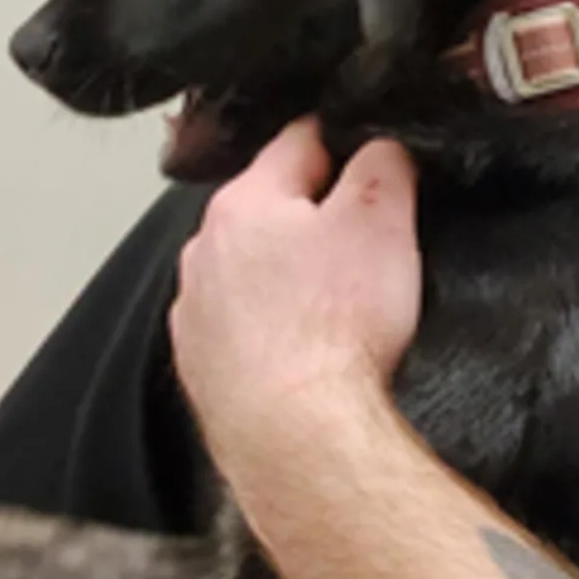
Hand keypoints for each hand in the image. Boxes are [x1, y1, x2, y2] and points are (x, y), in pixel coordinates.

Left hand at [169, 118, 421, 481]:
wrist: (298, 437)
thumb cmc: (335, 328)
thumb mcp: (381, 219)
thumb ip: (382, 163)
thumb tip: (380, 146)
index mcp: (244, 202)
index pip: (299, 141)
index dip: (346, 143)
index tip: (374, 159)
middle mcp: (204, 251)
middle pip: (270, 208)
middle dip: (315, 214)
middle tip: (366, 240)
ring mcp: (195, 313)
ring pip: (251, 269)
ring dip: (287, 274)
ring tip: (337, 304)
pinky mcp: (201, 368)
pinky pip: (241, 327)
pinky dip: (271, 330)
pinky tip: (307, 350)